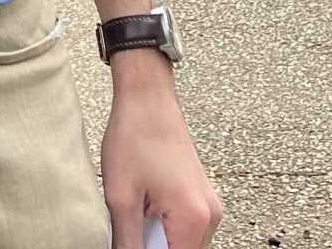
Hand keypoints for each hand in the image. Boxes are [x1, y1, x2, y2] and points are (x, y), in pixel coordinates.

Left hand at [101, 58, 221, 248]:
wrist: (147, 97)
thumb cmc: (135, 135)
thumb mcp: (121, 198)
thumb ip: (127, 243)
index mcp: (193, 217)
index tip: (131, 243)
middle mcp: (210, 214)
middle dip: (154, 248)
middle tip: (130, 227)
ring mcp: (209, 204)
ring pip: (183, 244)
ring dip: (158, 240)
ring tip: (136, 215)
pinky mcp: (202, 196)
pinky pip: (185, 228)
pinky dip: (165, 228)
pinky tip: (144, 209)